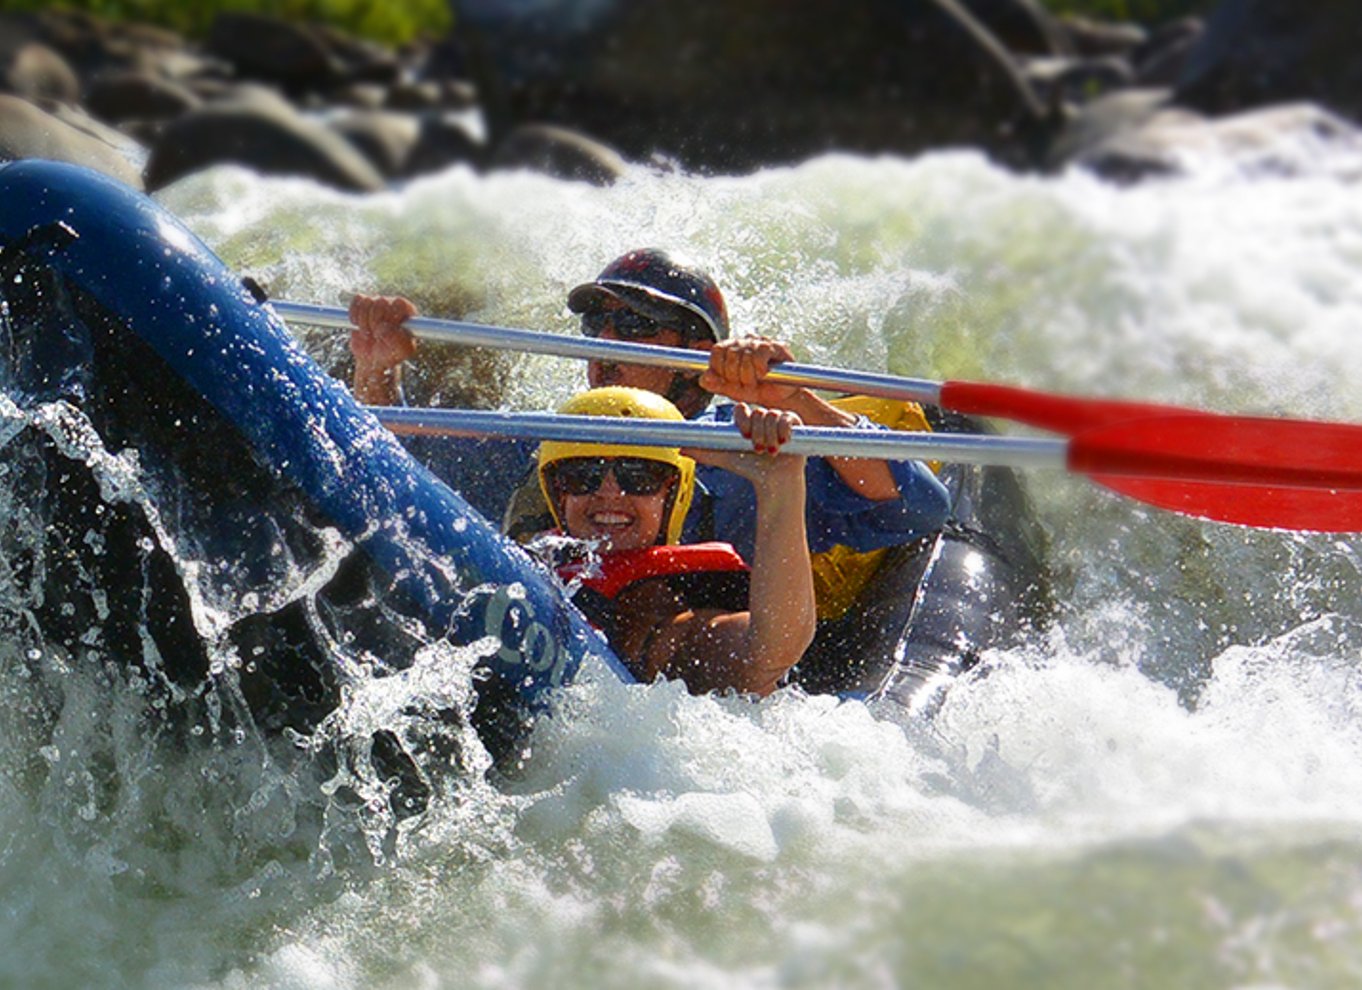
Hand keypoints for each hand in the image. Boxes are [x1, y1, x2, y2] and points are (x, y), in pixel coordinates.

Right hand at [348, 294, 417, 375]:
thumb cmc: (390, 354)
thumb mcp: (400, 352)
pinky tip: (357, 325)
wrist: (372, 358)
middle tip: (375, 336)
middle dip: (374, 322)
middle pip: (381, 302)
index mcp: (407, 313)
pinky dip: (354, 314)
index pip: (399, 304)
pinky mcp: (363, 304)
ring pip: (367, 302)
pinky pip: (357, 300)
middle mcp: (393, 305)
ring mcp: (377, 303)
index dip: (389, 316)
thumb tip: (383, 326)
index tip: (383, 331)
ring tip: (368, 334)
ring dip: (363, 321)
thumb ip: (397, 340)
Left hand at [684, 403, 804, 487]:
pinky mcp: (794, 424)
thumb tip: (681, 449)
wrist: (773, 482)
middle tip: (758, 450)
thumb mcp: (725, 458)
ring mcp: (778, 419)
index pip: (741, 408)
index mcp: (746, 420)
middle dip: (757, 433)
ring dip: (769, 436)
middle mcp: (762, 417)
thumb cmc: (749, 469)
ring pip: (771, 415)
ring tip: (770, 452)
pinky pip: (787, 417)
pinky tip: (783, 443)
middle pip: (757, 412)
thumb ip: (705, 452)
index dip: (742, 420)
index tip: (743, 437)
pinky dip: (783, 430)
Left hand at [698, 336, 798, 407]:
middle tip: (744, 384)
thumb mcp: (732, 390)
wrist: (780, 398)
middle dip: (735, 376)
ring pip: (745, 355)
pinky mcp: (776, 346)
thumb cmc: (757, 390)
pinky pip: (760, 355)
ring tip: (754, 382)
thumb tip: (703, 378)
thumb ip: (716, 384)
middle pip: (730, 354)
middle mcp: (745, 340)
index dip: (719, 368)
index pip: (717, 350)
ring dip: (748, 376)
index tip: (728, 381)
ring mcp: (761, 342)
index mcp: (732, 347)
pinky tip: (764, 375)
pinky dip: (759, 369)